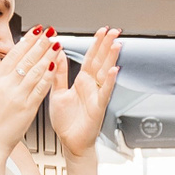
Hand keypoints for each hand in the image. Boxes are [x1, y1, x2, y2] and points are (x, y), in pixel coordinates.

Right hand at [0, 28, 55, 153]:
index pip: (14, 54)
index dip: (27, 40)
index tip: (36, 31)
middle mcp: (6, 86)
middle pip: (27, 59)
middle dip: (41, 43)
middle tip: (51, 32)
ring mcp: (18, 96)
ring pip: (35, 71)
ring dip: (48, 56)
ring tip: (57, 45)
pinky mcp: (27, 108)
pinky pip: (40, 89)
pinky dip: (48, 76)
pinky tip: (55, 67)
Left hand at [50, 26, 122, 156]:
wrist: (70, 142)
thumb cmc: (66, 122)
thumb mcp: (57, 92)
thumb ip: (59, 73)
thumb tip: (57, 54)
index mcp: (81, 82)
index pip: (90, 58)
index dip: (96, 44)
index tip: (101, 32)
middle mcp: (91, 87)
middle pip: (100, 61)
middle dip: (107, 46)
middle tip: (114, 31)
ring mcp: (96, 96)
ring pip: (105, 73)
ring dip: (111, 59)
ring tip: (117, 45)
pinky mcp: (98, 107)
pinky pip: (105, 92)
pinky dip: (110, 82)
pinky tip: (114, 71)